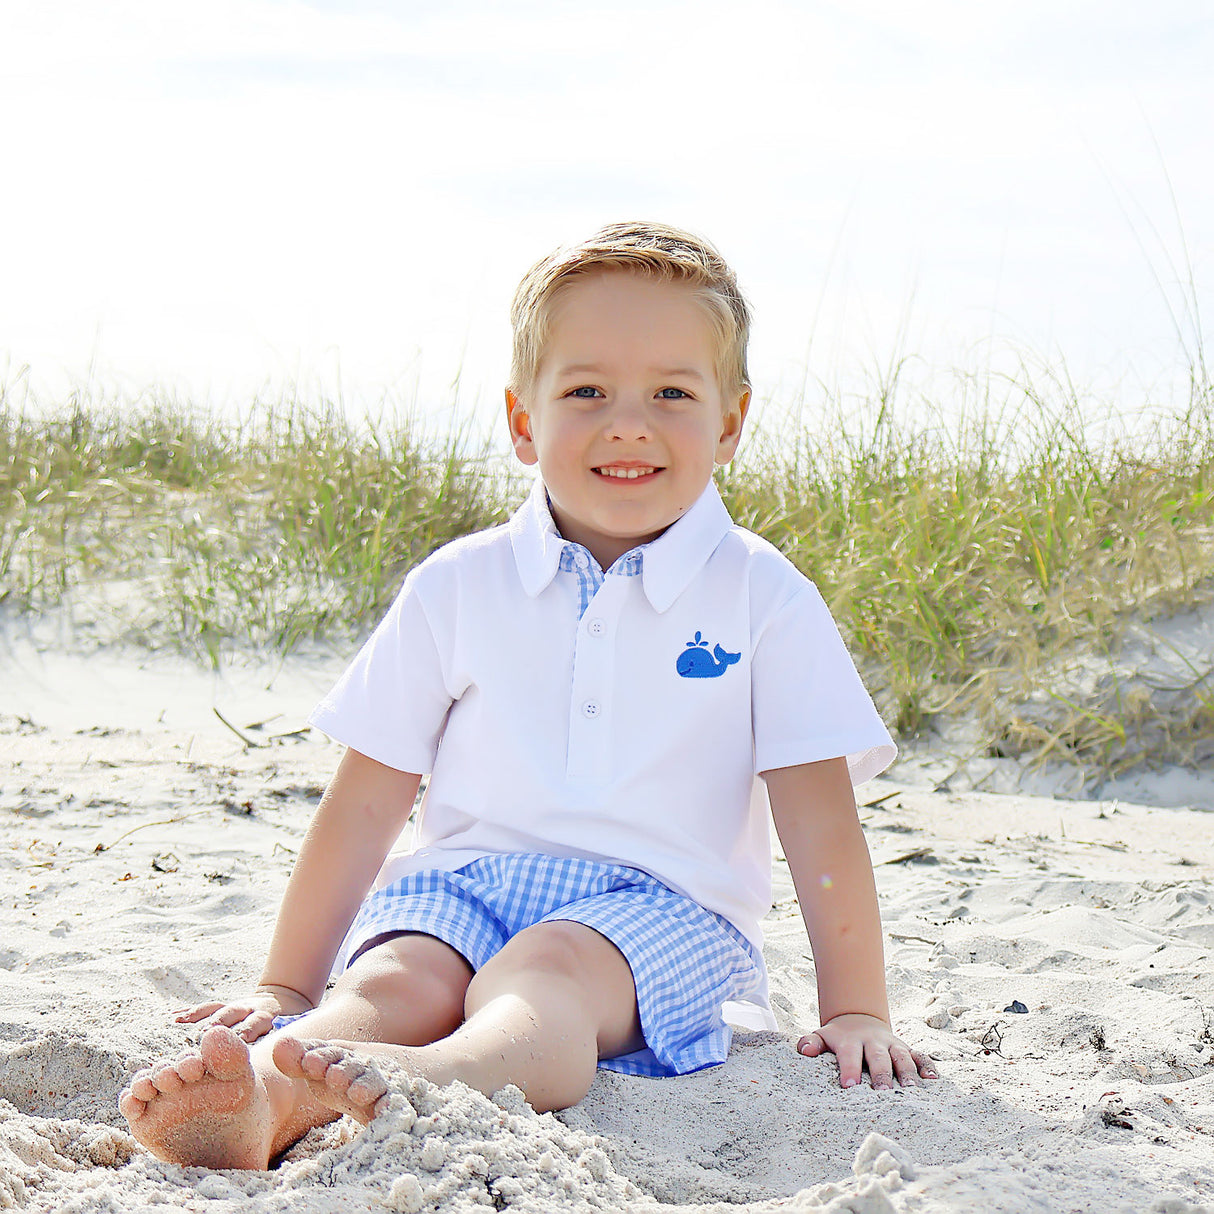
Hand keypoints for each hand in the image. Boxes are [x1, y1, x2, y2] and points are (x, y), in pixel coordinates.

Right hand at [172, 984, 313, 1042]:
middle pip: (231, 1014)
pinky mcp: (224, 1005)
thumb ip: (281, 1044)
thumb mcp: (290, 1033)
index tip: (231, 1044)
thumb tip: (283, 1061)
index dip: (243, 1033)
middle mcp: (249, 1009)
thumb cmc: (286, 1029)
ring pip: (216, 1009)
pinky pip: (205, 1008)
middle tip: (200, 1036)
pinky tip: (173, 1019)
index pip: (253, 1024)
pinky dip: (190, 1013)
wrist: (284, 1000)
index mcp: (266, 1017)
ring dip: (199, 1017)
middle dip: (217, 1024)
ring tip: (180, 1025)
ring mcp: (235, 1006)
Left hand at [797, 1013, 936, 1088]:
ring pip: (901, 1056)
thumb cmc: (838, 1036)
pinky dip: (926, 1066)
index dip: (849, 1068)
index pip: (849, 1054)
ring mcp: (891, 1044)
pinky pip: (919, 1055)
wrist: (858, 1018)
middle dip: (881, 1074)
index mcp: (851, 1040)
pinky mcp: (905, 1048)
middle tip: (883, 1093)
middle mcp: (873, 1041)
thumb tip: (804, 1050)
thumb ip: (811, 1042)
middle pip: (878, 1057)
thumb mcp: (822, 1036)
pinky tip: (932, 1080)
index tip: (849, 1086)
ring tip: (910, 1090)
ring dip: (906, 1071)